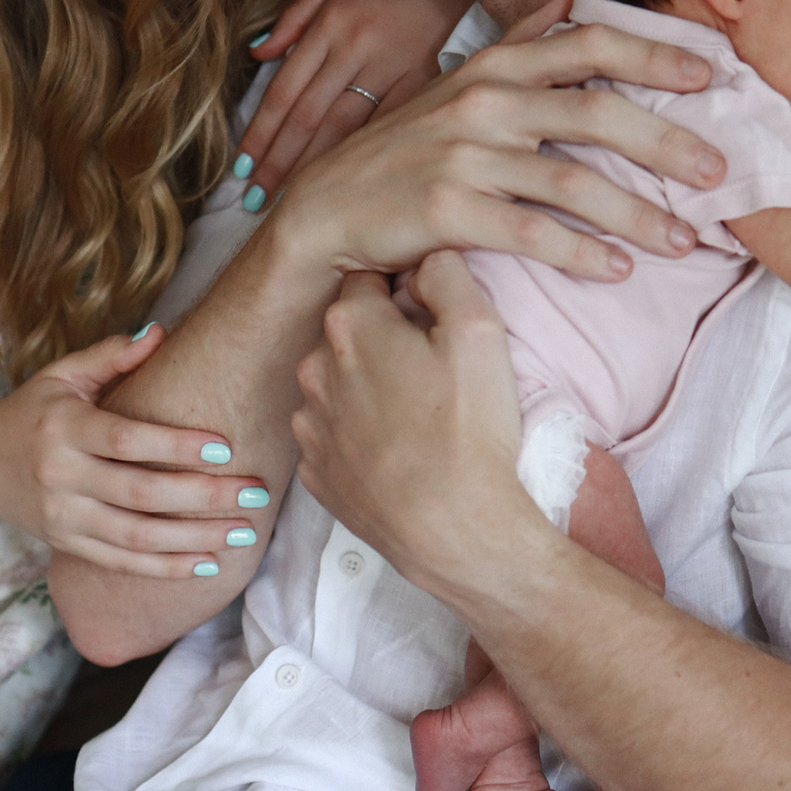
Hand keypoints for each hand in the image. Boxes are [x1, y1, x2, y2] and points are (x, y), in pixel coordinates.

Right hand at [0, 324, 269, 578]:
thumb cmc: (32, 410)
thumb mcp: (62, 375)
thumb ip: (112, 356)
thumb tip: (162, 332)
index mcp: (66, 427)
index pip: (128, 440)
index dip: (176, 445)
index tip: (226, 447)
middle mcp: (62, 476)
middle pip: (141, 494)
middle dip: (203, 498)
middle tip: (256, 495)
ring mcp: (63, 517)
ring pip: (136, 537)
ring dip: (195, 539)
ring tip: (244, 533)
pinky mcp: (66, 544)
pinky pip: (121, 563)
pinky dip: (165, 567)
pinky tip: (207, 563)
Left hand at [237, 0, 473, 200]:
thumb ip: (295, 17)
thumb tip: (257, 53)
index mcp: (330, 24)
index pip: (285, 89)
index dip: (261, 132)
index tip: (243, 167)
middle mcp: (355, 47)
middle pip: (308, 115)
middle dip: (279, 161)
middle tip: (257, 199)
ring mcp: (393, 65)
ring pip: (346, 125)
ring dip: (315, 165)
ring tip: (293, 200)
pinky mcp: (429, 77)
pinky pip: (392, 121)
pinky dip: (369, 152)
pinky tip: (351, 180)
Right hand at [265, 0, 729, 283]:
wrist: (327, 208)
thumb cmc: (404, 150)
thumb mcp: (458, 83)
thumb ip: (520, 42)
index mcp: (494, 67)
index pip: (587, 42)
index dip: (653, 54)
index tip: (711, 75)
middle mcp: (482, 102)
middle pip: (594, 112)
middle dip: (666, 143)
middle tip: (719, 173)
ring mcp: (462, 156)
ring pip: (571, 181)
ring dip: (637, 215)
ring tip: (684, 242)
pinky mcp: (445, 209)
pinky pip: (530, 232)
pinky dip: (581, 253)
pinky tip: (617, 271)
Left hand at [290, 255, 541, 595]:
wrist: (455, 533)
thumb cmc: (469, 431)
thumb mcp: (480, 331)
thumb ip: (447, 274)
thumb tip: (425, 257)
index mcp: (349, 325)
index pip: (368, 277)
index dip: (404, 291)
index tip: (431, 317)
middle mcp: (314, 369)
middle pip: (349, 331)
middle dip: (384, 339)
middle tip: (432, 370)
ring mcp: (309, 425)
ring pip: (338, 383)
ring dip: (368, 388)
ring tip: (417, 416)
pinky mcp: (315, 471)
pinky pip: (334, 434)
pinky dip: (360, 435)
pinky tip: (398, 450)